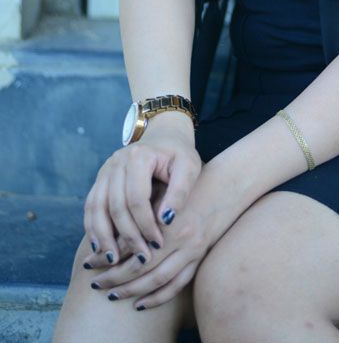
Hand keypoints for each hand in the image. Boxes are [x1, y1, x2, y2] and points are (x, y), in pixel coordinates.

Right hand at [82, 114, 201, 268]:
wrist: (165, 137)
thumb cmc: (180, 155)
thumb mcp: (189, 168)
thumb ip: (179, 192)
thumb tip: (166, 221)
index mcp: (139, 156)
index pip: (137, 198)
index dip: (146, 225)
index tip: (157, 245)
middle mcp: (117, 161)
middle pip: (115, 206)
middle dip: (127, 236)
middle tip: (140, 259)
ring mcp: (105, 169)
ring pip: (97, 207)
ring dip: (103, 236)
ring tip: (113, 260)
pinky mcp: (100, 179)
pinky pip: (91, 206)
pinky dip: (93, 227)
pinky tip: (100, 247)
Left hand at [83, 156, 253, 309]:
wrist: (226, 184)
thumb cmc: (191, 182)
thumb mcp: (165, 188)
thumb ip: (144, 208)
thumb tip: (111, 231)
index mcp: (167, 219)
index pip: (131, 243)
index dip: (109, 254)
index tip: (90, 260)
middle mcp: (180, 238)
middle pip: (140, 267)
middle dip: (115, 277)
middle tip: (95, 283)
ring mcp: (192, 250)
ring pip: (156, 280)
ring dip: (132, 291)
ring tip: (112, 294)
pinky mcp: (199, 258)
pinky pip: (176, 286)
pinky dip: (156, 298)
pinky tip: (140, 303)